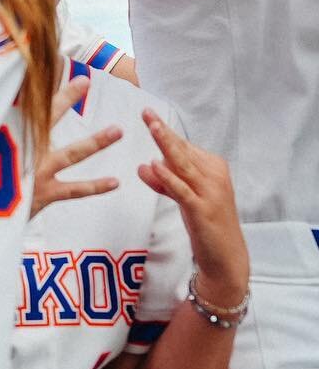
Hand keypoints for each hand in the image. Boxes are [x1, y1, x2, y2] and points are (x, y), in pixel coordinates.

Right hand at [31, 78, 121, 213]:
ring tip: (118, 131)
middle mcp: (24, 149)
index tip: (44, 68)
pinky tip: (115, 181)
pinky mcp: (45, 194)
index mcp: (7, 135)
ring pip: (73, 153)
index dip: (33, 84)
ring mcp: (38, 171)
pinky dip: (95, 186)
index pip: (23, 103)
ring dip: (96, 141)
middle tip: (85, 81)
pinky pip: (75, 189)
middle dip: (66, 98)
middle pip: (49, 118)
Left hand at [138, 111, 248, 308]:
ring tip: (151, 127)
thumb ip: (165, 182)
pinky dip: (169, 178)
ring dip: (166, 145)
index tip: (148, 115)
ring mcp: (210, 193)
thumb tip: (144, 165)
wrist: (225, 257)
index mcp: (213, 167)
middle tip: (146, 111)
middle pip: (183, 150)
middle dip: (163, 130)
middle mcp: (214, 176)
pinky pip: (183, 191)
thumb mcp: (184, 197)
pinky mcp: (202, 210)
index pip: (184, 146)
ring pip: (183, 164)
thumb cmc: (205, 222)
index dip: (164, 134)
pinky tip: (155, 166)